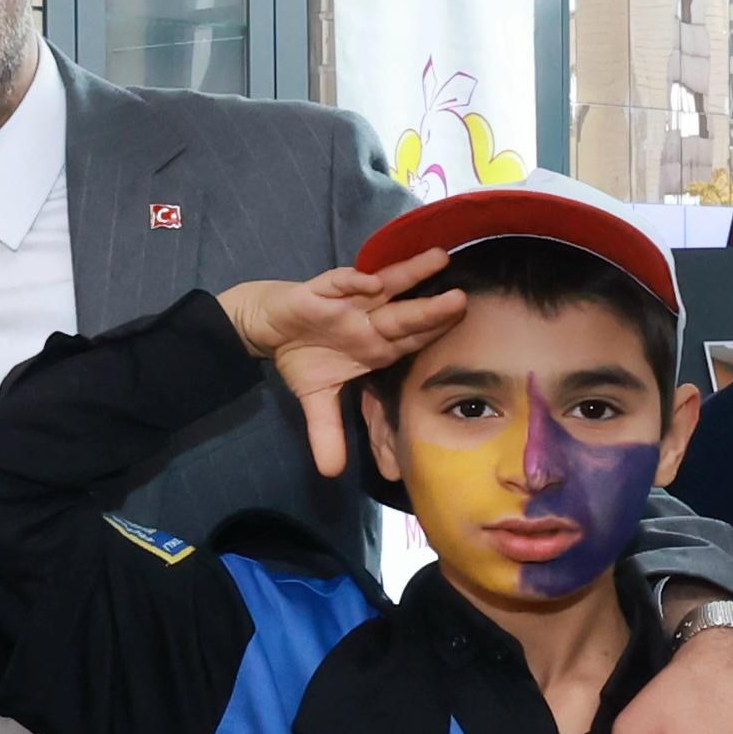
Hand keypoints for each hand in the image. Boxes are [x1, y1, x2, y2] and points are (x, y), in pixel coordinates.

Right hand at [219, 251, 460, 479]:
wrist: (270, 326)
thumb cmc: (303, 354)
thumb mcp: (315, 399)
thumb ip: (327, 432)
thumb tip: (330, 473)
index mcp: (375, 346)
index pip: (410, 342)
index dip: (433, 338)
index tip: (462, 338)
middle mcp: (370, 319)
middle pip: (406, 315)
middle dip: (432, 310)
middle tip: (463, 302)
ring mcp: (350, 301)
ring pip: (386, 285)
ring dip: (411, 274)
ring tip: (438, 260)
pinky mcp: (323, 289)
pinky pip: (342, 282)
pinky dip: (356, 281)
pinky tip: (372, 281)